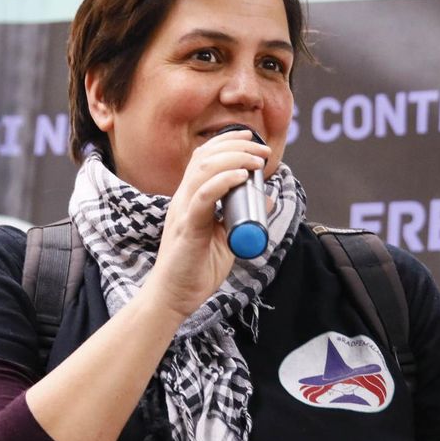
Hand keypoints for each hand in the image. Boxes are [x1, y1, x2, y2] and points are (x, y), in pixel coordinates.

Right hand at [146, 129, 269, 320]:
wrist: (173, 298)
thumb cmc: (196, 270)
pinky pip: (203, 197)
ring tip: (257, 161)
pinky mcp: (187, 228)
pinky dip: (223, 182)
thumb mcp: (226, 239)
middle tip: (262, 151)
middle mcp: (183, 199)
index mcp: (190, 198)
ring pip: (204, 171)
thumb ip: (242, 218)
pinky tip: (241, 176)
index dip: (228, 142)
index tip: (254, 142)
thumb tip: (266, 197)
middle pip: (205, 157)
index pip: (204, 157)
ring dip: (234, 159)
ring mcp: (183, 211)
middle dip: (237, 146)